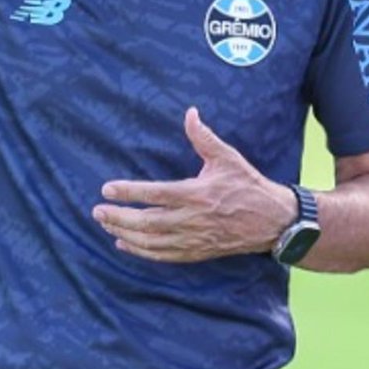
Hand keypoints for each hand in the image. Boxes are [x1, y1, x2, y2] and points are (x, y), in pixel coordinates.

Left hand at [94, 109, 294, 263]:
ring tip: (105, 224)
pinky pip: (163, 255)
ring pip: (151, 241)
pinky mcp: (196, 252)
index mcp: (197, 194)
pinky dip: (141, 252)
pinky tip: (124, 244)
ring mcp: (193, 239)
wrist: (272, 220)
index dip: (129, 192)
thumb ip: (203, 138)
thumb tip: (190, 113)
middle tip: (97, 211)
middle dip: (119, 217)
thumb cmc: (248, 185)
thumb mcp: (228, 157)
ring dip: (125, 233)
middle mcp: (192, 219)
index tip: (107, 188)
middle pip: (147, 222)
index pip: (155, 194)